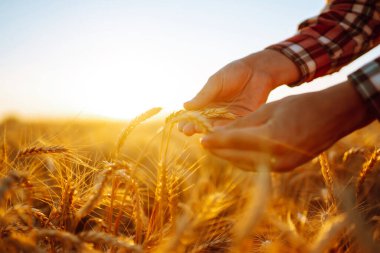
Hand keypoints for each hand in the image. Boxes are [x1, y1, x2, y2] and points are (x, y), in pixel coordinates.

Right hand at [180, 49, 299, 134]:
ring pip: (217, 128)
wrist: (258, 70)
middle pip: (203, 125)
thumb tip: (185, 106)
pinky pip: (234, 128)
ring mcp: (230, 118)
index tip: (181, 125)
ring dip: (209, 132)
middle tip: (188, 131)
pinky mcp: (244, 120)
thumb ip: (204, 95)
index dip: (187, 121)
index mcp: (208, 104)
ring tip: (201, 133)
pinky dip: (226, 130)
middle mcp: (217, 114)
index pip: (194, 116)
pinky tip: (218, 132)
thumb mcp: (216, 82)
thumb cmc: (235, 72)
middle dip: (194, 128)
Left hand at [200, 81, 372, 171]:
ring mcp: (282, 166)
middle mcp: (275, 157)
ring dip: (230, 157)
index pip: (234, 142)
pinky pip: (258, 166)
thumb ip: (244, 123)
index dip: (216, 141)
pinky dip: (244, 160)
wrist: (335, 116)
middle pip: (237, 157)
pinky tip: (236, 152)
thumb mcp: (270, 109)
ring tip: (217, 148)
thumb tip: (220, 131)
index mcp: (271, 138)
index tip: (200, 139)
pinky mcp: (286, 168)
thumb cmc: (302, 106)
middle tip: (205, 144)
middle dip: (219, 151)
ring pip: (246, 164)